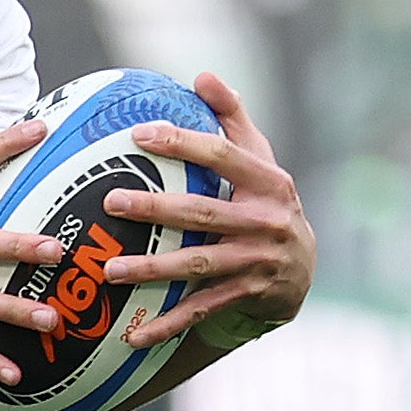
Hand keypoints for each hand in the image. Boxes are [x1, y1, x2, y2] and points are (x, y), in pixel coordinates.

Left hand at [105, 73, 315, 351]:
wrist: (302, 272)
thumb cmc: (265, 202)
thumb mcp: (258, 160)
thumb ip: (232, 119)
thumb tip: (202, 75)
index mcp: (270, 182)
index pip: (223, 156)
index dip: (182, 143)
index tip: (139, 134)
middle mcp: (268, 222)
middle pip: (204, 213)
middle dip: (156, 207)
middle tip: (111, 201)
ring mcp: (258, 263)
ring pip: (198, 266)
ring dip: (152, 270)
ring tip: (108, 270)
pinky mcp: (248, 297)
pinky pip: (201, 310)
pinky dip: (168, 324)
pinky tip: (131, 334)